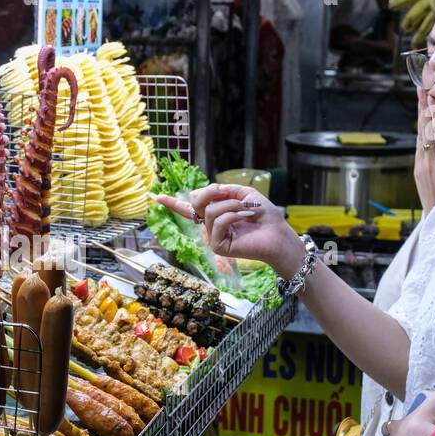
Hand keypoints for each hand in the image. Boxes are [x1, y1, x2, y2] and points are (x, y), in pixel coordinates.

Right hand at [156, 184, 300, 274]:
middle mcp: (210, 225)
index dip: (173, 202)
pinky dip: (233, 215)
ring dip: (231, 205)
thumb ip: (226, 190)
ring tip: (247, 210)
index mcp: (215, 214)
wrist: (277, 234)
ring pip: (210, 211)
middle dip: (212, 193)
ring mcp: (212, 236)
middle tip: (230, 193)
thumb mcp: (245, 194)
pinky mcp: (217, 245)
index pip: (190, 208)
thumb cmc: (264, 216)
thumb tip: (208, 190)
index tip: (156, 196)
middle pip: (196, 203)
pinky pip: (218, 222)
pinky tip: (244, 218)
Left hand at [414, 89, 434, 214]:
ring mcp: (420, 168)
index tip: (434, 97)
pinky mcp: (417, 171)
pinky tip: (423, 122)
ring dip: (420, 117)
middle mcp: (428, 164)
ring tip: (419, 98)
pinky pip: (419, 147)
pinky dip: (422, 131)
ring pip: (420, 137)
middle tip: (422, 88)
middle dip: (423, 109)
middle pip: (425, 131)